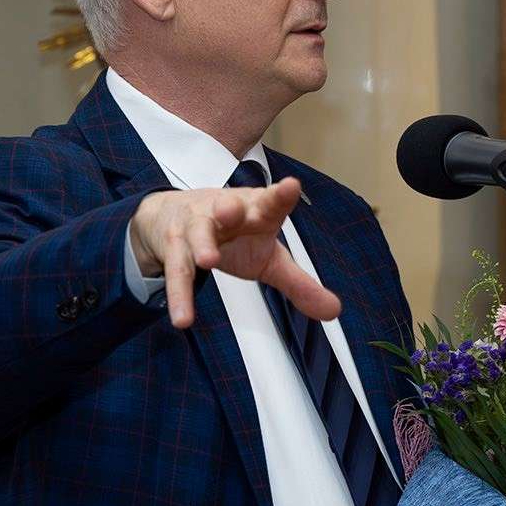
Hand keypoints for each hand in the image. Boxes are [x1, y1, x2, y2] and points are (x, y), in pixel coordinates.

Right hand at [129, 180, 340, 328]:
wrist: (171, 218)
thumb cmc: (233, 235)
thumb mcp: (268, 259)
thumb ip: (299, 284)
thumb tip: (334, 311)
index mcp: (255, 211)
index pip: (271, 202)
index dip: (281, 195)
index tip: (290, 186)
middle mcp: (226, 213)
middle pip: (228, 207)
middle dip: (230, 207)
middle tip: (232, 210)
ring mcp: (197, 227)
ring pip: (198, 236)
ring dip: (202, 245)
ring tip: (208, 260)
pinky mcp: (174, 248)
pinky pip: (177, 272)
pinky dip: (180, 296)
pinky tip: (182, 319)